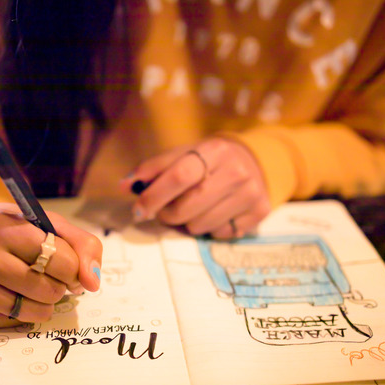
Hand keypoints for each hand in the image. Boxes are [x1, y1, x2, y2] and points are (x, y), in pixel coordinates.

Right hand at [0, 201, 101, 326]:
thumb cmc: (10, 230)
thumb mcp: (46, 223)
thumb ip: (82, 245)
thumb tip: (93, 283)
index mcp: (3, 228)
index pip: (60, 259)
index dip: (74, 267)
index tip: (68, 266)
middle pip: (48, 288)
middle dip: (60, 286)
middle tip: (50, 276)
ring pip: (34, 310)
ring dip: (46, 303)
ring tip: (35, 286)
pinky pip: (14, 322)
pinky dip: (24, 313)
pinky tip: (12, 294)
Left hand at [119, 138, 270, 238]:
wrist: (252, 162)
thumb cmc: (208, 161)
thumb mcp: (183, 155)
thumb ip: (153, 169)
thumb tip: (124, 185)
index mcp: (214, 150)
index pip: (179, 176)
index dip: (153, 196)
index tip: (138, 210)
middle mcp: (237, 170)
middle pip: (187, 207)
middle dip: (167, 215)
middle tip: (165, 211)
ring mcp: (251, 193)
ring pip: (201, 226)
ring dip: (188, 224)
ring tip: (194, 209)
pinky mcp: (260, 212)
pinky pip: (221, 234)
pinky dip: (211, 229)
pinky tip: (216, 214)